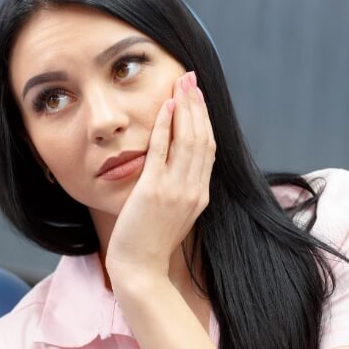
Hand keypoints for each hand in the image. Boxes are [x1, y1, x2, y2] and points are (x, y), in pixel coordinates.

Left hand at [105, 71, 215, 277]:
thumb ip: (180, 190)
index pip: (208, 149)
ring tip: (181, 84)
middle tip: (191, 79)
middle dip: (198, 106)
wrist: (139, 269)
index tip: (198, 97)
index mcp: (200, 195)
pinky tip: (165, 107)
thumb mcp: (173, 213)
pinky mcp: (154, 191)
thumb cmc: (150, 243)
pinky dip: (166, 126)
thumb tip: (177, 167)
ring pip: (188, 140)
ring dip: (185, 109)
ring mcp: (176, 190)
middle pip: (203, 138)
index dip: (205, 120)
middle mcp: (194, 190)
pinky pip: (162, 151)